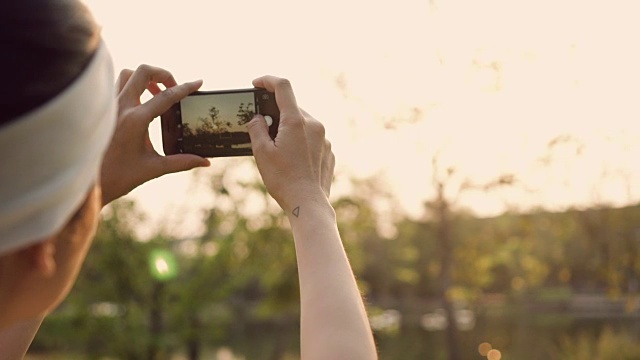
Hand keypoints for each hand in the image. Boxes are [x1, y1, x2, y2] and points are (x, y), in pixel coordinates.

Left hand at [100, 65, 209, 204]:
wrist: (88, 184)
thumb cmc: (119, 177)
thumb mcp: (154, 169)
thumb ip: (182, 162)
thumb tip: (205, 162)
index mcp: (136, 120)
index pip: (166, 96)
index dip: (185, 88)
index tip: (198, 83)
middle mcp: (121, 108)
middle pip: (143, 72)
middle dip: (163, 75)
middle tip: (174, 88)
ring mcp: (110, 107)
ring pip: (127, 74)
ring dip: (145, 78)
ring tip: (157, 93)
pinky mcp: (104, 111)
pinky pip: (117, 86)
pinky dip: (132, 86)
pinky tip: (141, 102)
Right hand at [247, 76, 334, 214]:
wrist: (308, 203)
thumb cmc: (283, 179)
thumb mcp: (261, 152)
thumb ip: (256, 128)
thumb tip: (257, 118)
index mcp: (296, 121)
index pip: (283, 87)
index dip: (268, 80)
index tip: (257, 84)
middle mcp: (314, 124)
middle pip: (292, 108)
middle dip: (276, 115)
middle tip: (263, 132)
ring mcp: (324, 137)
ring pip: (302, 123)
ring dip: (289, 130)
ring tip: (279, 152)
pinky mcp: (329, 150)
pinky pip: (312, 138)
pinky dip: (300, 142)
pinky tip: (292, 161)